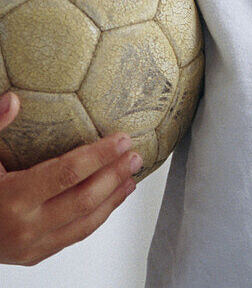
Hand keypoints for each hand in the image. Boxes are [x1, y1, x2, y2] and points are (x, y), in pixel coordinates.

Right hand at [0, 92, 140, 265]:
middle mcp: (25, 227)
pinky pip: (73, 236)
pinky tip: (109, 201)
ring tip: (131, 177)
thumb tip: (14, 100)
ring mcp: (31, 246)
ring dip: (112, 199)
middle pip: (83, 200)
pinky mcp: (34, 255)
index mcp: (13, 199)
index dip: (98, 155)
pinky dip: (96, 218)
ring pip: (84, 224)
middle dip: (114, 175)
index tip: (121, 139)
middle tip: (134, 155)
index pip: (67, 174)